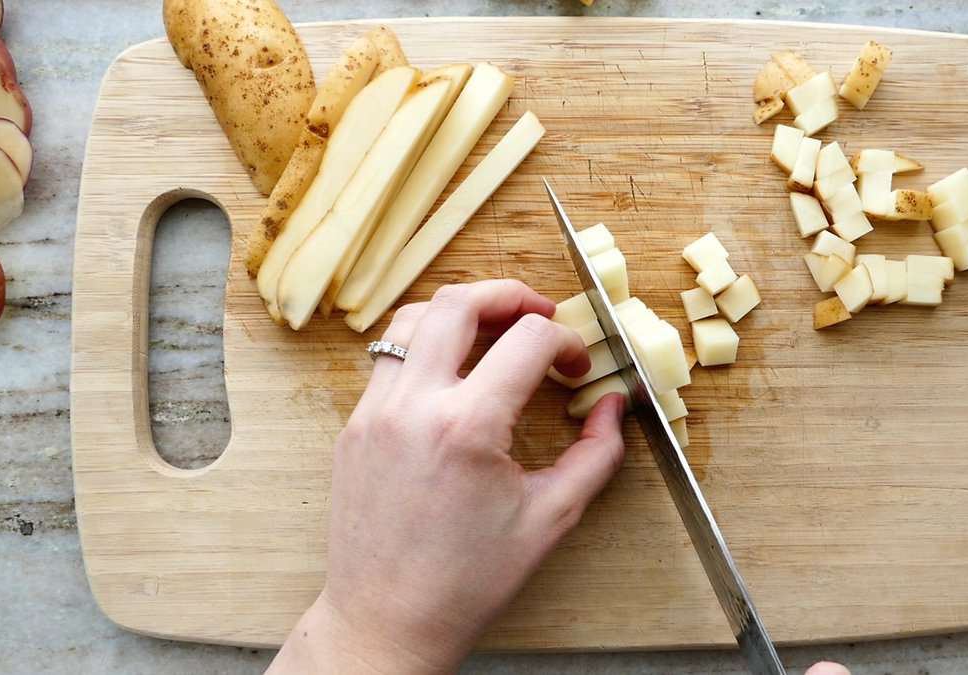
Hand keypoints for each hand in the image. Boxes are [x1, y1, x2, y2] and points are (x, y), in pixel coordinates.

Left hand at [268, 280, 627, 674]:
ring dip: (460, 312)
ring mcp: (374, 412)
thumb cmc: (468, 580)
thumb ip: (596, 454)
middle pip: (460, 302)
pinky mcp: (354, 426)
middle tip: (539, 311)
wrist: (387, 620)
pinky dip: (425, 346)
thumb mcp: (552, 518)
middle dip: (510, 294)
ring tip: (493, 331)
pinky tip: (453, 373)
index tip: (576, 368)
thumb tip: (613, 406)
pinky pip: (387, 358)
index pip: (528, 339)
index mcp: (468, 427)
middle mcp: (413, 406)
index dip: (567, 342)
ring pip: (412, 318)